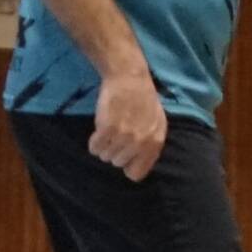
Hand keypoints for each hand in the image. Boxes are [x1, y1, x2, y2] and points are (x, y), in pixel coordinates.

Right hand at [90, 67, 167, 182]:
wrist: (130, 78)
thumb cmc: (144, 100)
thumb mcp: (157, 123)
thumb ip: (151, 145)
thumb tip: (139, 167)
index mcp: (155, 142)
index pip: (137, 173)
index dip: (128, 166)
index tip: (124, 156)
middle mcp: (141, 141)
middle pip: (118, 164)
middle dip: (115, 152)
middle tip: (116, 137)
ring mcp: (124, 135)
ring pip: (105, 157)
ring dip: (104, 147)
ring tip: (109, 131)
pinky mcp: (107, 127)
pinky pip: (95, 147)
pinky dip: (94, 143)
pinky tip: (99, 131)